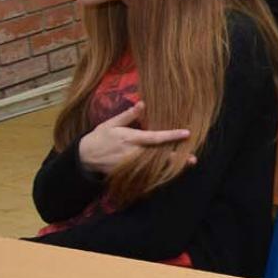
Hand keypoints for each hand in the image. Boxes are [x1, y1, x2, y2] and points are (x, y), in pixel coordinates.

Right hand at [76, 102, 192, 175]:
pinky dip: (160, 172)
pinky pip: (146, 174)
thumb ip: (128, 115)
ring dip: (172, 166)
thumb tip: (143, 103)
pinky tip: (172, 170)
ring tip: (188, 163)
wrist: (84, 158)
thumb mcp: (111, 124)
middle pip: (158, 156)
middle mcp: (133, 154)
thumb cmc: (99, 138)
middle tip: (193, 159)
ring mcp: (132, 166)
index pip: (154, 137)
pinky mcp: (129, 173)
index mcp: (130, 139)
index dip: (171, 136)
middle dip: (176, 158)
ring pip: (155, 167)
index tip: (186, 133)